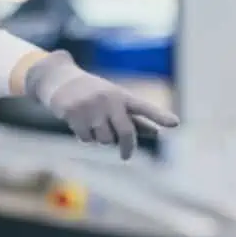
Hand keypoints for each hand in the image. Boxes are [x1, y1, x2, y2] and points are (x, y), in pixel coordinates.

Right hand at [24, 50, 177, 159]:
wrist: (59, 80)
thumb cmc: (96, 95)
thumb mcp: (116, 102)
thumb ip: (134, 118)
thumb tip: (156, 134)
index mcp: (123, 96)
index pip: (144, 108)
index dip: (160, 116)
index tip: (176, 123)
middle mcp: (109, 100)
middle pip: (126, 133)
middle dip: (128, 148)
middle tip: (126, 156)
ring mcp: (91, 106)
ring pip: (104, 140)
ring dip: (101, 139)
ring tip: (94, 125)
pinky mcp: (73, 113)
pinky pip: (86, 139)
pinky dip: (85, 137)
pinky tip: (79, 123)